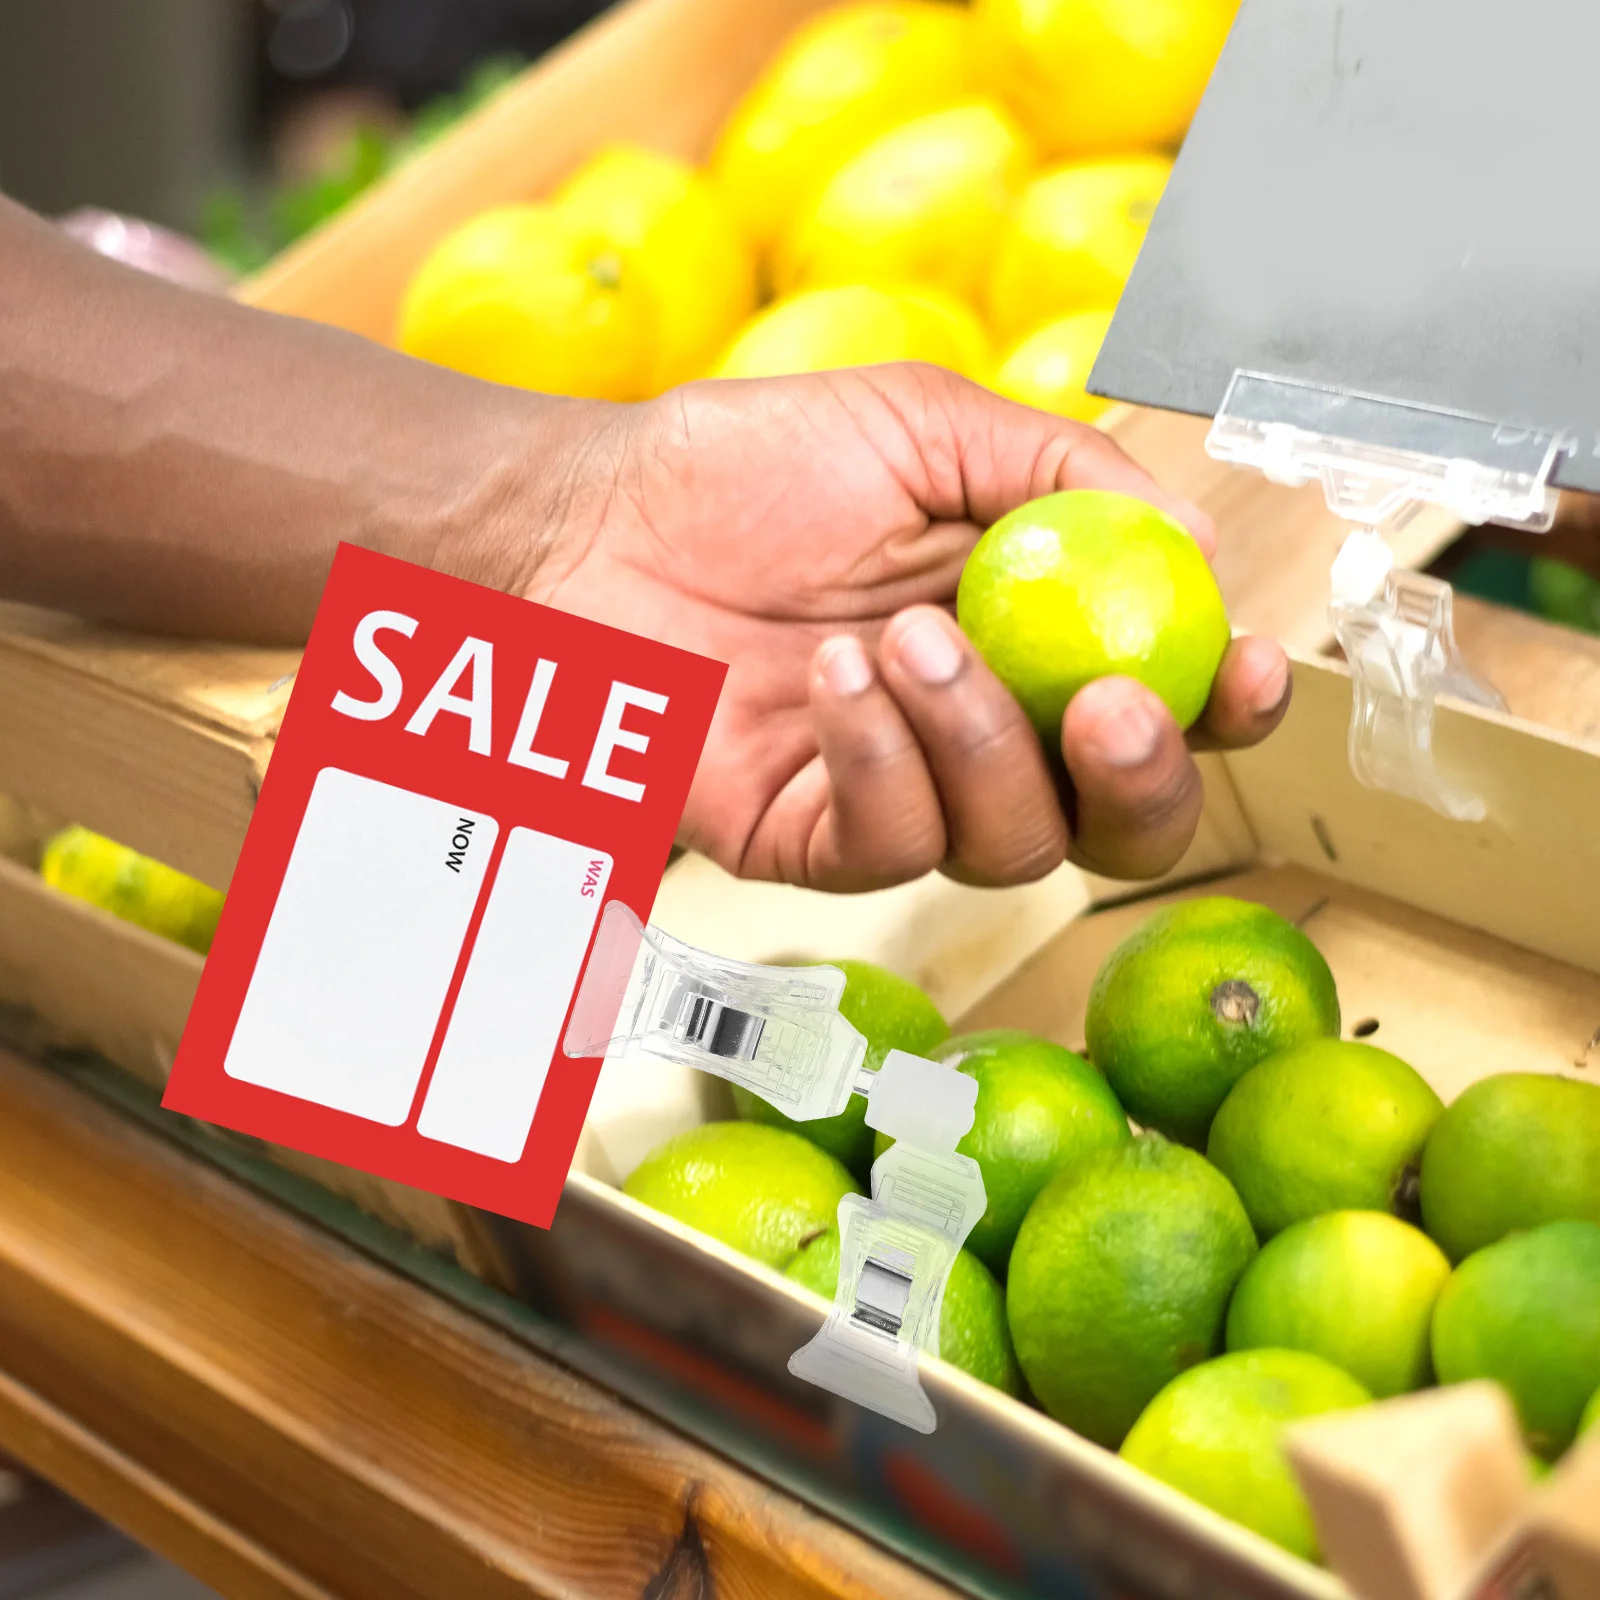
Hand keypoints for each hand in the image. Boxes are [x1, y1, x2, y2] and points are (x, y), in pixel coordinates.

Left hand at [523, 364, 1291, 891]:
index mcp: (1032, 636)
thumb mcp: (925, 426)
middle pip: (1119, 821)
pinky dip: (882, 762)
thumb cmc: (752, 465)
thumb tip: (1194, 543)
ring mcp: (901, 794)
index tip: (1245, 670)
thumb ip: (1062, 473)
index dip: (1225, 706)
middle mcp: (985, 731)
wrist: (597, 518)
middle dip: (1142, 778)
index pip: (1165, 701)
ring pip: (1013, 843)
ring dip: (982, 740)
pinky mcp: (811, 837)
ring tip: (903, 634)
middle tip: (1110, 705)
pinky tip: (834, 678)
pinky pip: (891, 846)